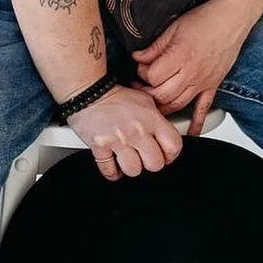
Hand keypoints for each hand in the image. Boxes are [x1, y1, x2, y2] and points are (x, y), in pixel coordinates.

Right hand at [67, 84, 185, 181]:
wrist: (88, 90)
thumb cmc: (115, 96)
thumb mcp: (145, 100)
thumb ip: (157, 118)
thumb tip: (165, 136)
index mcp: (151, 118)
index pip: (174, 146)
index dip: (170, 155)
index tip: (164, 156)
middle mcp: (137, 130)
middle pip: (155, 164)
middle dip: (149, 164)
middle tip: (144, 158)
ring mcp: (118, 139)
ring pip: (133, 170)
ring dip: (130, 168)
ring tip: (127, 160)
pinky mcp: (100, 146)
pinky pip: (110, 170)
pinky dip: (111, 172)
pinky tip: (113, 164)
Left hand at [133, 0, 252, 135]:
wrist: (230, 20)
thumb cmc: (204, 21)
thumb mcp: (173, 28)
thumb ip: (155, 47)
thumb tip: (137, 58)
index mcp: (179, 56)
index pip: (153, 76)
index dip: (142, 73)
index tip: (141, 68)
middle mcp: (191, 72)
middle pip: (162, 94)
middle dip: (147, 94)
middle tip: (140, 88)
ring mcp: (203, 81)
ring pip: (178, 104)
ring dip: (163, 108)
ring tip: (153, 104)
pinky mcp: (212, 85)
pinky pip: (204, 108)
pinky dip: (198, 123)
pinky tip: (191, 133)